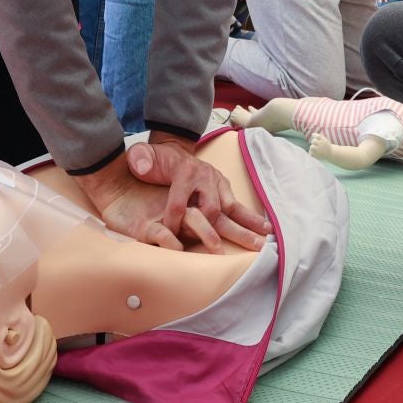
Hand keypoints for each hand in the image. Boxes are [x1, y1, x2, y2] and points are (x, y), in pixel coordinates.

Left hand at [78, 140, 269, 253]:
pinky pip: (236, 204)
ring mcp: (217, 182)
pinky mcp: (224, 186)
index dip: (173, 223)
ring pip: (230, 207)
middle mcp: (205, 177)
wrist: (172, 150)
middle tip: (218, 253)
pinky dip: (248, 217)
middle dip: (211, 231)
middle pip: (210, 208)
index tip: (170, 238)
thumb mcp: (141, 155)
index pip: (179, 204)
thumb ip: (139, 159)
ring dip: (245, 225)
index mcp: (184, 172)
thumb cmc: (155, 159)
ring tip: (261, 241)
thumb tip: (141, 167)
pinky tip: (263, 229)